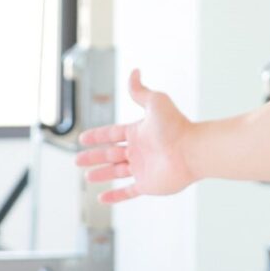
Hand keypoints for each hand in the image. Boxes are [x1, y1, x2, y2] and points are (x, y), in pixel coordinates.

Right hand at [72, 69, 193, 202]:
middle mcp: (139, 151)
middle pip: (110, 154)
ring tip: (87, 177)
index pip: (112, 134)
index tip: (82, 139)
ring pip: (116, 173)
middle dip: (93, 157)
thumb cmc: (175, 125)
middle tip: (77, 160)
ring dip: (101, 175)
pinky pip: (128, 192)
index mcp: (138, 132)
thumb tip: (134, 71)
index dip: (96, 136)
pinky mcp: (148, 185)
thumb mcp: (154, 101)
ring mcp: (143, 169)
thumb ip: (140, 90)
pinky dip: (114, 197)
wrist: (191, 150)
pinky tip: (102, 198)